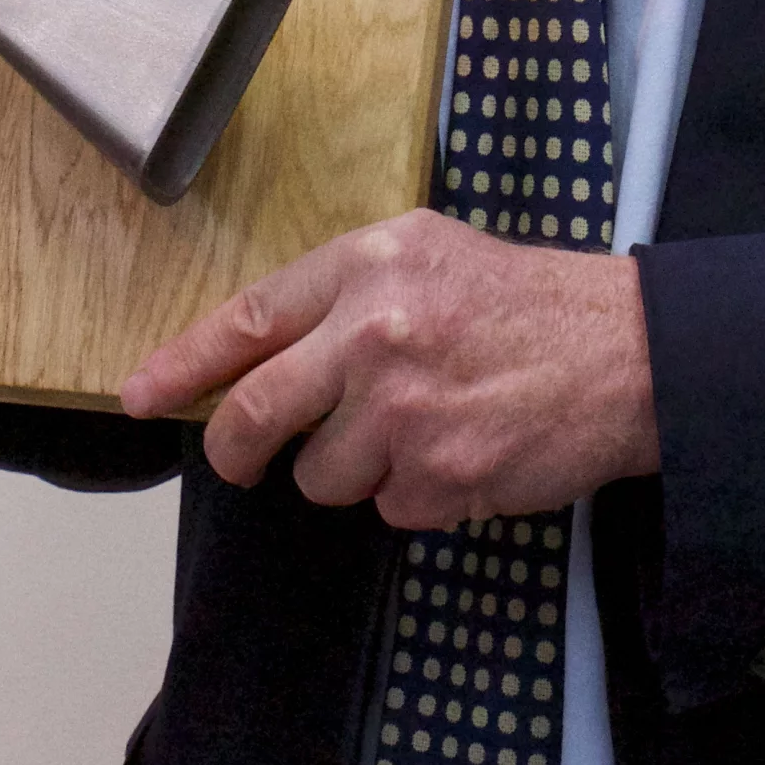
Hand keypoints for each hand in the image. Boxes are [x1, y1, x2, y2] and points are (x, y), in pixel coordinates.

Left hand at [120, 209, 660, 524]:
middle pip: (255, 414)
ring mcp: (405, 412)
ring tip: (415, 428)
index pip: (246, 320)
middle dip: (235, 447)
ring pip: (319, 476)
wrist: (626, 352)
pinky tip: (457, 453)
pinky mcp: (439, 477)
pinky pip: (386, 509)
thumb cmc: (520, 301)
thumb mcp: (425, 255)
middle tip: (242, 457)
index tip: (139, 394)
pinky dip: (413, 494)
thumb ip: (339, 296)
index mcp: (367, 267)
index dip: (183, 365)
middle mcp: (375, 335)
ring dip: (352, 468)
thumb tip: (251, 356)